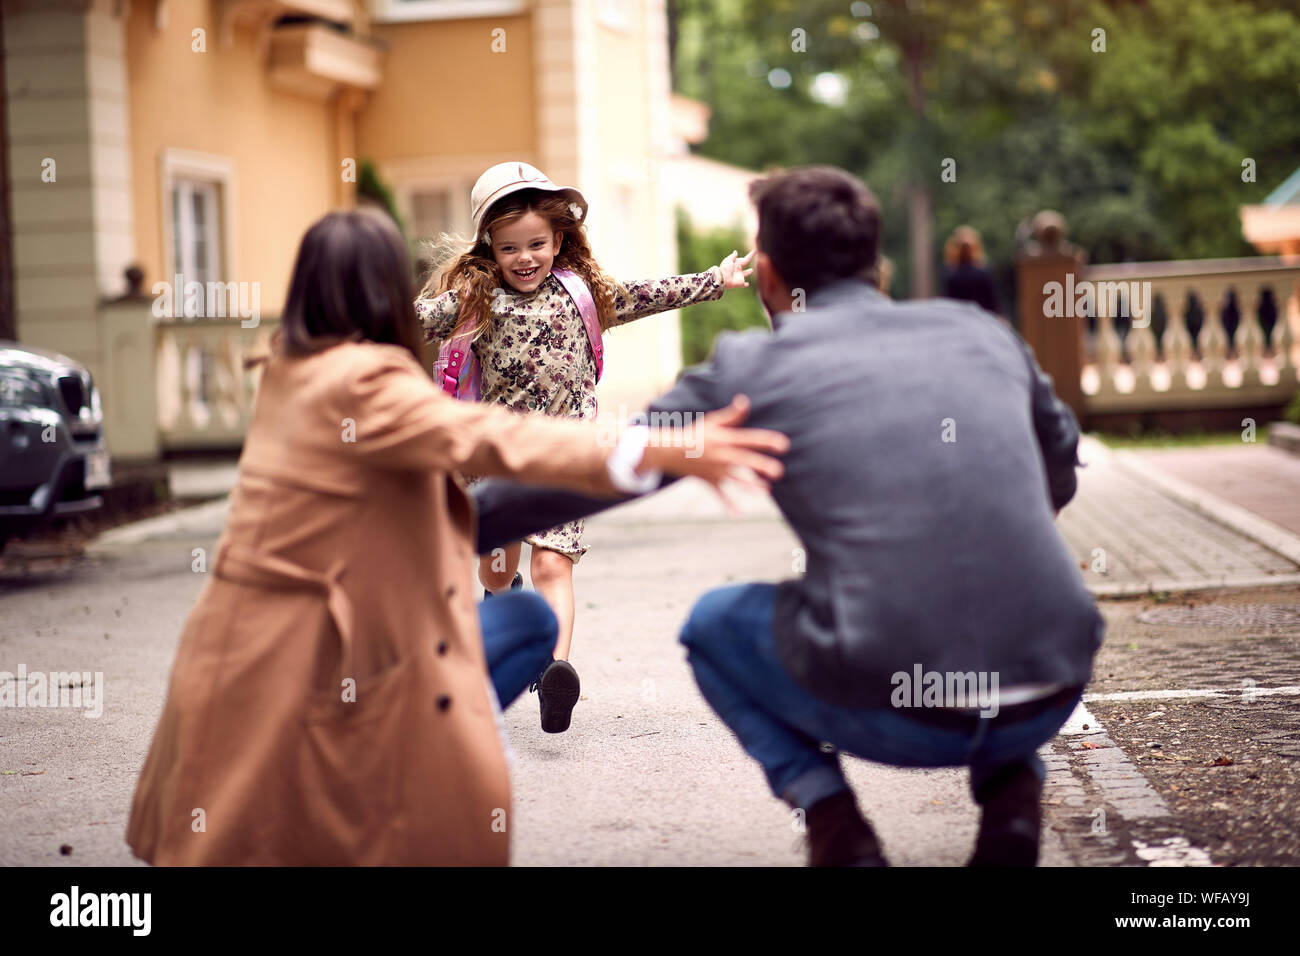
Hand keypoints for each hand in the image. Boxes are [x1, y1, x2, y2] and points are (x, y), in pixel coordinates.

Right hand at [641, 396, 788, 513]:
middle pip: (745, 461)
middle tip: (779, 472)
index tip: (784, 445)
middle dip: (762, 467)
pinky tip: (738, 515)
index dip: (767, 441)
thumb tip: (745, 400)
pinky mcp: (710, 481)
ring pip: (737, 480)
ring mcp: (716, 471)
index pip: (749, 439)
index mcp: (725, 440)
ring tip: (766, 490)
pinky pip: (720, 495)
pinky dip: (728, 505)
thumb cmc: (695, 433)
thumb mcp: (712, 421)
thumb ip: (732, 415)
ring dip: (751, 486)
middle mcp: (722, 456)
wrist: (670, 451)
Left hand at [718, 250, 755, 288]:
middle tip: (750, 257)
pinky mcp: (740, 283)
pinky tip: (747, 284)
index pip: (745, 258)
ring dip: (748, 272)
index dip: (751, 255)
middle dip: (747, 260)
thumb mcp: (728, 260)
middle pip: (745, 263)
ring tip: (752, 270)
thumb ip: (733, 256)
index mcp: (736, 264)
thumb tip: (735, 251)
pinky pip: (743, 284)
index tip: (755, 251)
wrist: (723, 279)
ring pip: (745, 273)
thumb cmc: (725, 269)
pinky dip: (746, 284)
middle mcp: (738, 269)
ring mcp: (739, 276)